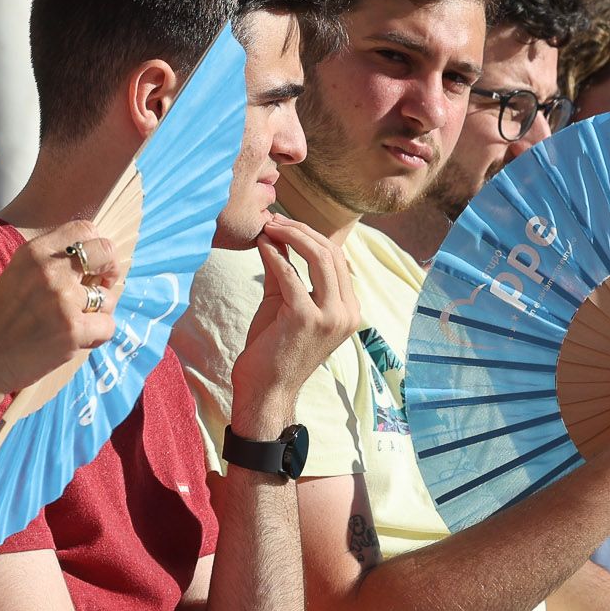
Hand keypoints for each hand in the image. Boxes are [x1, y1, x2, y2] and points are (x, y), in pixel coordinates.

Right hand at [0, 219, 121, 430]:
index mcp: (35, 252)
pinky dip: (97, 336)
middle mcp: (50, 270)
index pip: (84, 230)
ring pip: (109, 296)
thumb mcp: (19, 274)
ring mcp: (62, 300)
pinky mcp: (72, 330)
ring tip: (79, 322)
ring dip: (101, 311)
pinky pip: (108, 326)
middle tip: (100, 288)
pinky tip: (78, 341)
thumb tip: (98, 262)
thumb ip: (53, 263)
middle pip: (105, 253)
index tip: (91, 266)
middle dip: (110, 270)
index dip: (95, 248)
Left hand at [229, 215, 358, 441]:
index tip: (285, 223)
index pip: (338, 259)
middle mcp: (346, 312)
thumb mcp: (285, 303)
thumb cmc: (274, 349)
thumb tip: (277, 235)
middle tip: (274, 220)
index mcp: (348, 309)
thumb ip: (286, 270)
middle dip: (301, 230)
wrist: (266, 390)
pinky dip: (275, 256)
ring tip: (268, 227)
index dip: (311, 235)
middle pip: (332, 253)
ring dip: (291, 236)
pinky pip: (291, 275)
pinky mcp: (306, 319)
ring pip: (320, 258)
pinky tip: (261, 246)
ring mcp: (330, 317)